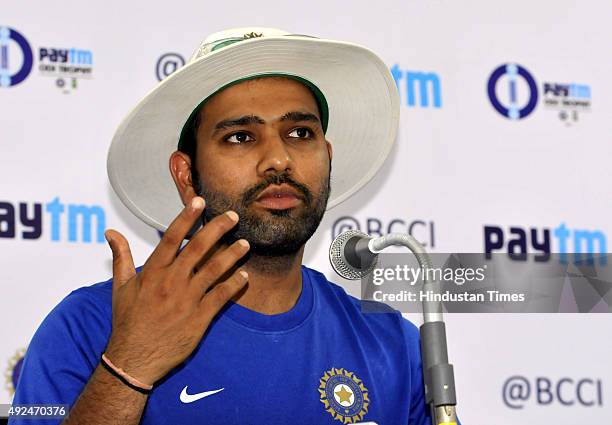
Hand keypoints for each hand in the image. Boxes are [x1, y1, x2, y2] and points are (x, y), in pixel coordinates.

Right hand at [103, 197, 248, 384]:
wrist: (134, 359)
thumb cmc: (127, 321)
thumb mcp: (120, 288)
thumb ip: (120, 257)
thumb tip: (110, 232)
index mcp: (152, 273)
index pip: (172, 238)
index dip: (186, 218)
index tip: (200, 201)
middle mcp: (171, 282)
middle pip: (198, 248)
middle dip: (218, 229)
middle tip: (233, 216)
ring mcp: (187, 300)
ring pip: (215, 270)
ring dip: (232, 255)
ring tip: (245, 243)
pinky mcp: (199, 318)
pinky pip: (221, 296)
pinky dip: (234, 284)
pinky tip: (244, 276)